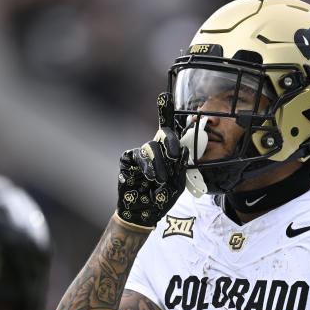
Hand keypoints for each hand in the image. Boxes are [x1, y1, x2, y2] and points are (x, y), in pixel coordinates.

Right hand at [115, 93, 187, 227]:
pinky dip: (146, 165)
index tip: (164, 95)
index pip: (168, 129)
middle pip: (163, 132)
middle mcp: (154, 149)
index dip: (164, 110)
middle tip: (174, 153)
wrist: (144, 214)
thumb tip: (182, 148)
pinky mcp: (127, 160)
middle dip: (170, 140)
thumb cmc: (161, 199)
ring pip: (152, 145)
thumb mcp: (177, 184)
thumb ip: (180, 167)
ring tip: (160, 179)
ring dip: (159, 163)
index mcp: (168, 153)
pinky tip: (150, 177)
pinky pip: (137, 154)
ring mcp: (140, 154)